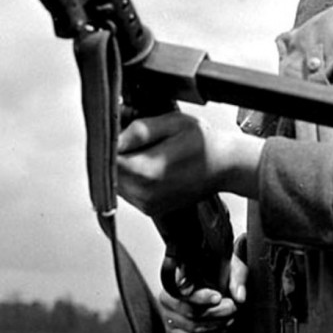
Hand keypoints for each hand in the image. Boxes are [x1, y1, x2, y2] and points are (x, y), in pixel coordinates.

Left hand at [117, 111, 263, 214]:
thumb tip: (115, 138)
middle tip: (137, 139)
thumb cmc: (204, 143)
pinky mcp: (150, 209)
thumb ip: (140, 130)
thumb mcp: (173, 123)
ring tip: (148, 152)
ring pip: (117, 183)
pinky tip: (152, 165)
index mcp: (148, 172)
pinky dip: (133, 178)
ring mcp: (147, 205)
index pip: (108, 160)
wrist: (224, 166)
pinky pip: (128, 192)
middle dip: (117, 155)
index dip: (111, 144)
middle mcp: (145, 194)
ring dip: (125, 168)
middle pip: (110, 174)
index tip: (121, 133)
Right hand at [161, 235, 248, 332]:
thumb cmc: (220, 273)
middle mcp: (167, 297)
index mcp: (177, 277)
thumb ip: (237, 277)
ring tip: (230, 318)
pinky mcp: (174, 331)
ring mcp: (169, 316)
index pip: (184, 289)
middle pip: (190, 311)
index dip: (201, 296)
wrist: (213, 283)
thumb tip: (239, 297)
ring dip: (216, 325)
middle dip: (216, 312)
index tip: (218, 297)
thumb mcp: (230, 267)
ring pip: (192, 327)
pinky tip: (221, 330)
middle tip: (232, 307)